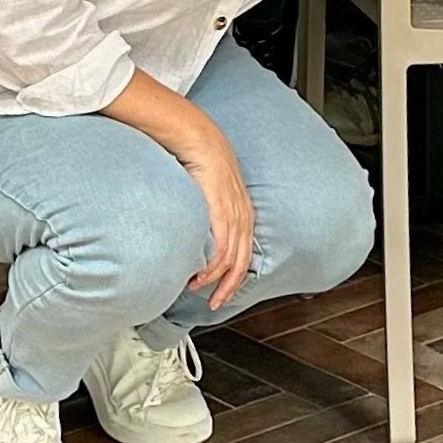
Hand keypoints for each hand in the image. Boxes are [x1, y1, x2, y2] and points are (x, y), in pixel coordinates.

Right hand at [174, 120, 255, 310]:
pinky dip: (210, 268)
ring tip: (198, 289)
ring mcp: (234, 215)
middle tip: (216, 303)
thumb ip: (209, 210)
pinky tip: (199, 276)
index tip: (224, 290)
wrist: (198, 139)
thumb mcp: (211, 190)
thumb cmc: (201, 160)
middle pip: (242, 263)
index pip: (245, 252)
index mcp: (243, 211)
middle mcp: (243, 216)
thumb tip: (197, 227)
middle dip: (230, 287)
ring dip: (214, 280)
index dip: (236, 275)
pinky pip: (220, 249)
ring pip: (231, 261)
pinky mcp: (221, 213)